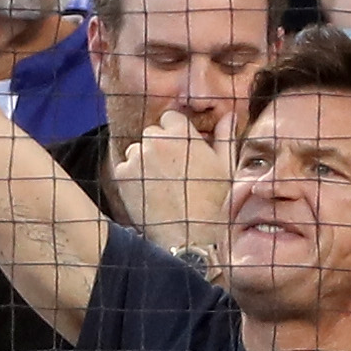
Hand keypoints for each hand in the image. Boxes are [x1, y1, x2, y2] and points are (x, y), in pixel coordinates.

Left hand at [115, 110, 231, 254]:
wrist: (191, 235)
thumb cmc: (215, 201)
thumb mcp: (226, 166)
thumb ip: (224, 136)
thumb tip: (228, 115)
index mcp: (181, 133)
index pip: (170, 118)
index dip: (176, 134)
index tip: (182, 151)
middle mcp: (155, 140)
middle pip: (151, 134)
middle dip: (160, 146)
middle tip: (174, 171)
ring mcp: (136, 157)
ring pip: (136, 151)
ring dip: (144, 161)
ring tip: (162, 185)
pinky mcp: (122, 175)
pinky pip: (124, 168)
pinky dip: (132, 178)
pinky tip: (149, 193)